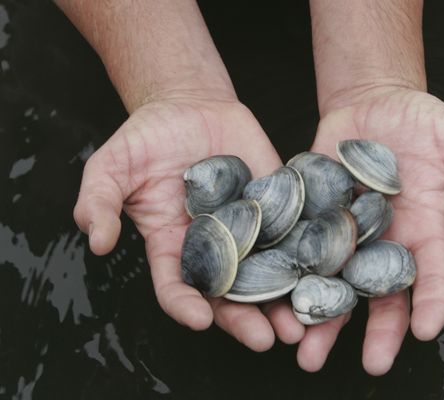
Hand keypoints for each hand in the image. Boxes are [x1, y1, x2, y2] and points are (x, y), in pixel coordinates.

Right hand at [73, 94, 305, 349]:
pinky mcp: (277, 207)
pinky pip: (293, 233)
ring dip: (284, 301)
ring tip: (301, 323)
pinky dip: (307, 254)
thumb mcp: (111, 166)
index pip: (177, 286)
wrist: (191, 106)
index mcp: (173, 246)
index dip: (186, 305)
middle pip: (230, 294)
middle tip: (267, 339)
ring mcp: (248, 229)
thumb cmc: (147, 138)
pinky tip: (324, 272)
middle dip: (247, 319)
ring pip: (267, 274)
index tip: (199, 320)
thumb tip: (97, 242)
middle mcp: (214, 246)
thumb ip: (98, 202)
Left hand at [298, 85, 443, 374]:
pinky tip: (274, 299)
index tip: (426, 330)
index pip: (430, 273)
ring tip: (305, 351)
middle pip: (380, 293)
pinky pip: (299, 245)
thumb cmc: (424, 123)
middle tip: (372, 366)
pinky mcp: (312, 212)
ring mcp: (345, 230)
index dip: (431, 301)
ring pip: (334, 282)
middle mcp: (382, 239)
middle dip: (377, 330)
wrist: (374, 103)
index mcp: (422, 229)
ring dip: (322, 317)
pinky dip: (287, 271)